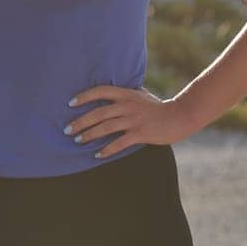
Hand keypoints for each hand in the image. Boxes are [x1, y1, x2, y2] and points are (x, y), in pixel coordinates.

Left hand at [66, 85, 196, 158]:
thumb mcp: (141, 95)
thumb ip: (126, 94)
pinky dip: (107, 149)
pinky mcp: (141, 133)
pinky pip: (119, 142)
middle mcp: (128, 105)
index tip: (70, 103)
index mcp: (126, 94)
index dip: (84, 96)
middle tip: (67, 129)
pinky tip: (98, 155)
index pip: (101, 91)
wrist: (179, 116)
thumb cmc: (158, 107)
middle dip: (81, 121)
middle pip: (99, 112)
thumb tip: (110, 92)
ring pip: (106, 127)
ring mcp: (134, 119)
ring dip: (90, 135)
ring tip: (78, 140)